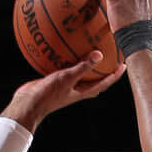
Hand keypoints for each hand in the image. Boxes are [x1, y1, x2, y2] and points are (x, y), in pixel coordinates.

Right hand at [3, 52, 126, 131]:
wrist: (28, 103)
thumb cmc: (48, 94)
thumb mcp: (67, 78)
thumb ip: (83, 67)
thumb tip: (99, 55)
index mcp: (82, 92)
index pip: (104, 83)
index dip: (114, 75)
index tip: (124, 65)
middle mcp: (76, 90)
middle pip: (95, 80)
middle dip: (105, 71)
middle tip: (112, 58)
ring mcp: (66, 86)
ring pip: (81, 74)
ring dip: (88, 65)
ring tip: (93, 50)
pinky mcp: (55, 80)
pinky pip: (66, 68)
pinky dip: (69, 60)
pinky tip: (66, 48)